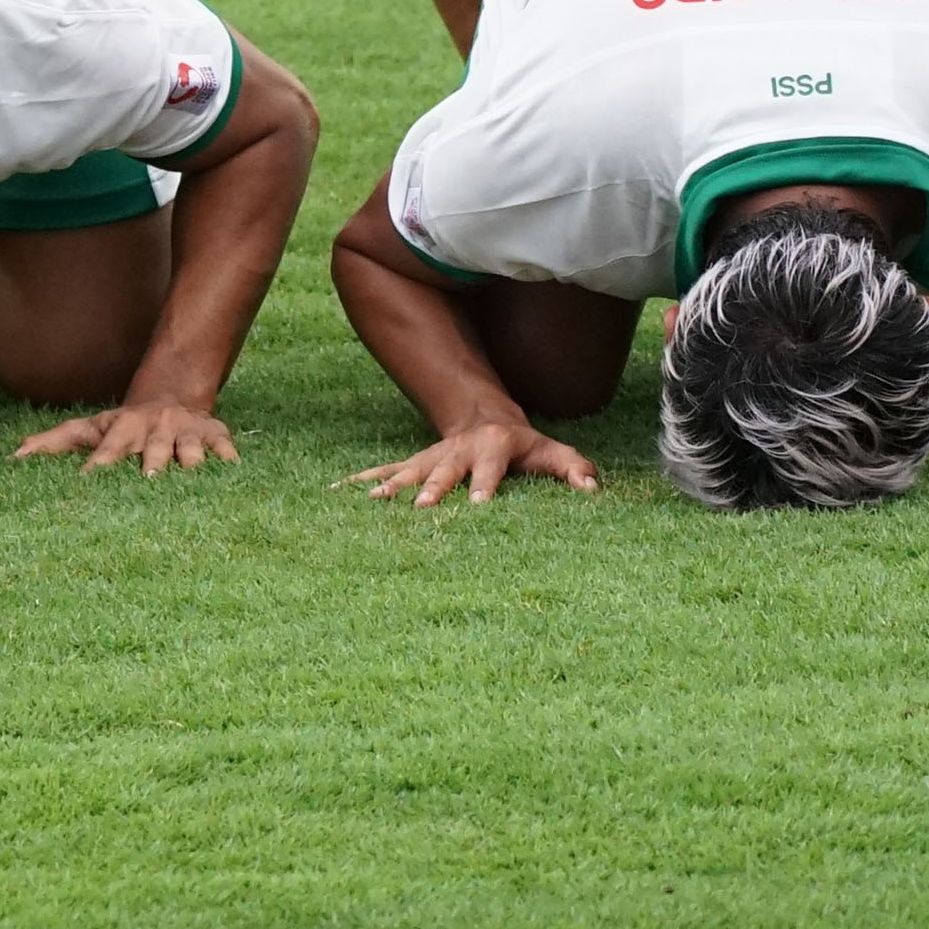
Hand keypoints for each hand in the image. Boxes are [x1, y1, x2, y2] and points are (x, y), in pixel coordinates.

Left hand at [17, 402, 240, 475]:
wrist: (170, 396)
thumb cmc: (123, 424)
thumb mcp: (90, 427)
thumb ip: (54, 443)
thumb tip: (14, 457)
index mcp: (124, 428)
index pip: (109, 446)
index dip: (100, 461)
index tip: (88, 478)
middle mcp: (155, 428)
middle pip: (153, 446)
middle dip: (151, 460)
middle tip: (148, 477)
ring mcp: (185, 431)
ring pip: (190, 446)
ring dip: (191, 458)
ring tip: (191, 471)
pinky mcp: (214, 434)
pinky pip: (223, 443)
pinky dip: (228, 454)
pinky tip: (233, 466)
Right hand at [347, 422, 599, 506]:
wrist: (482, 419)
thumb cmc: (523, 445)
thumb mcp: (550, 452)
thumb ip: (573, 468)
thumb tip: (594, 490)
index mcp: (494, 448)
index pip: (492, 469)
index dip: (486, 485)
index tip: (480, 506)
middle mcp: (457, 451)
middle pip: (444, 471)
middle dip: (433, 488)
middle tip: (423, 509)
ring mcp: (430, 458)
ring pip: (409, 470)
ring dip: (392, 485)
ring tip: (373, 501)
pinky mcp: (411, 464)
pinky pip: (383, 471)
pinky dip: (360, 481)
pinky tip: (335, 492)